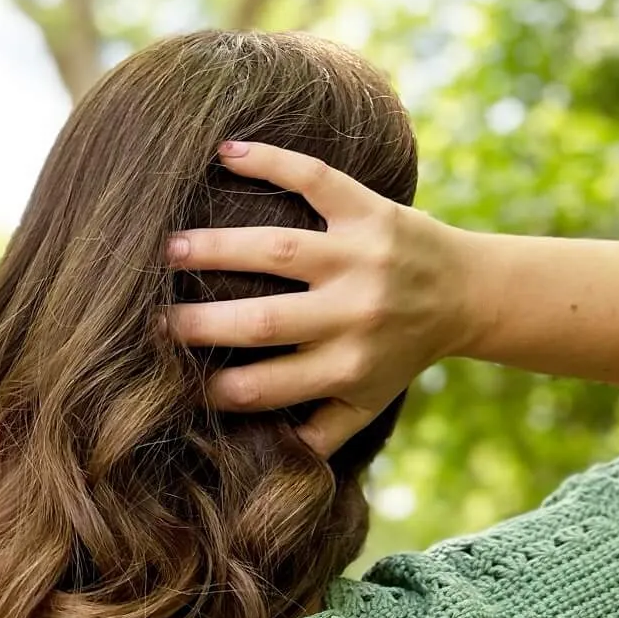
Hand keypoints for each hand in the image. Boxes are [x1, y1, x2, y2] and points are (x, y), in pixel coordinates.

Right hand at [165, 142, 467, 455]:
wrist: (468, 293)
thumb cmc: (399, 355)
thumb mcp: (366, 405)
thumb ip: (319, 435)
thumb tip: (262, 463)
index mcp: (348, 367)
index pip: (268, 387)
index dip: (218, 390)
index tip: (176, 384)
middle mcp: (355, 314)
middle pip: (265, 322)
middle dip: (202, 324)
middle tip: (150, 321)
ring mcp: (363, 257)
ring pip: (280, 249)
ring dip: (218, 246)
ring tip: (168, 250)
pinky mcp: (372, 210)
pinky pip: (317, 180)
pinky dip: (272, 161)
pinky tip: (225, 154)